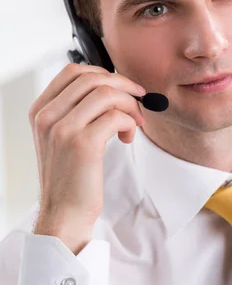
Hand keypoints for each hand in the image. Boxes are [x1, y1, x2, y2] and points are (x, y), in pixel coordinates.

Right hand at [29, 63, 145, 253]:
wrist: (64, 213)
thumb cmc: (70, 178)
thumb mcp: (63, 138)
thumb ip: (76, 111)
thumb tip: (113, 88)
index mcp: (41, 111)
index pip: (73, 71)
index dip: (104, 74)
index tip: (123, 87)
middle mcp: (47, 116)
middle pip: (92, 78)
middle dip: (123, 86)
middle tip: (138, 101)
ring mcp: (63, 129)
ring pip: (106, 94)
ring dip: (130, 105)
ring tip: (134, 123)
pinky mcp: (82, 144)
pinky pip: (116, 117)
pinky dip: (130, 123)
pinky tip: (128, 137)